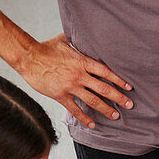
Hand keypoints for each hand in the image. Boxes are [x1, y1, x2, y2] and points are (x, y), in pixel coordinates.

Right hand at [15, 34, 133, 128]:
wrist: (28, 57)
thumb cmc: (46, 48)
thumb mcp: (65, 40)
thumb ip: (78, 41)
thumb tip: (87, 33)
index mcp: (82, 61)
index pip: (106, 72)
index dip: (119, 80)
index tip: (129, 87)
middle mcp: (79, 75)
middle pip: (104, 88)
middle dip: (119, 97)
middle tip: (130, 105)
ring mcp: (70, 86)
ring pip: (93, 100)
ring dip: (106, 109)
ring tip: (115, 116)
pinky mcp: (60, 95)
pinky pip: (75, 109)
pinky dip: (84, 118)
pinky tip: (92, 124)